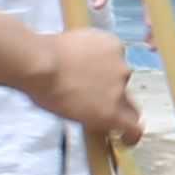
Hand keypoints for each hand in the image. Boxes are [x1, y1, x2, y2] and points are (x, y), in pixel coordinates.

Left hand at [23, 26, 139, 140]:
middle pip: (127, 97)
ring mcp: (120, 66)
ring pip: (118, 70)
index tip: (125, 130)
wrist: (40, 62)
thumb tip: (96, 111)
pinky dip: (103, 51)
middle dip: (115, 95)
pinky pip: (113, 50)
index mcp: (111, 114)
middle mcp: (121, 91)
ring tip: (84, 64)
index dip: (130, 130)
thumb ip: (94, 115)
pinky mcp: (115, 45)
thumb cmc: (46, 93)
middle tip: (96, 89)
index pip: (134, 126)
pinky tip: (85, 49)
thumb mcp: (72, 116)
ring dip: (107, 71)